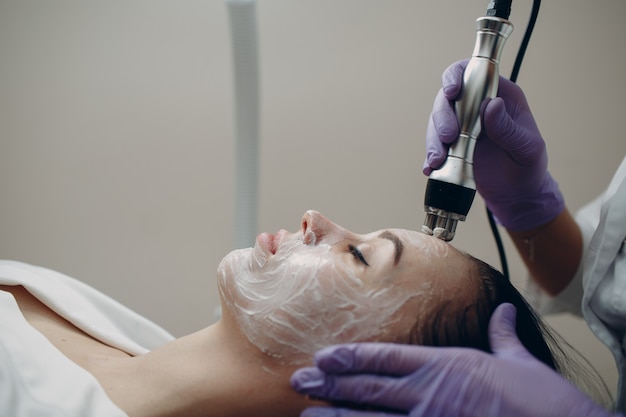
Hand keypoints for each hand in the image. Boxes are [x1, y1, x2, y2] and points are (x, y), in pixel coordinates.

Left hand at [291, 303, 615, 416]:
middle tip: (300, 379)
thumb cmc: (543, 402)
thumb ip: (503, 337)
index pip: (387, 357)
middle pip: (369, 386)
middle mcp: (431, 394)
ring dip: (336, 414)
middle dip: (331, 382)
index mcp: (446, 367)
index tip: (326, 355)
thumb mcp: (520, 364)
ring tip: (307, 412)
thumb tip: (502, 314)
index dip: (352, 356)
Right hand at [423, 60, 564, 231]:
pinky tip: (431, 168)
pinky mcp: (451, 147)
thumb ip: (509, 128)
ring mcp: (461, 127)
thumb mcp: (527, 148)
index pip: (472, 73)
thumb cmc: (528, 167)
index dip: (456, 76)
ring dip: (434, 140)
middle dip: (442, 117)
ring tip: (439, 160)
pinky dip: (430, 157)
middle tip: (449, 137)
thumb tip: (492, 105)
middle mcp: (476, 108)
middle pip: (447, 99)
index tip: (452, 92)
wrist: (517, 195)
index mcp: (499, 96)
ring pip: (436, 122)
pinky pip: (434, 146)